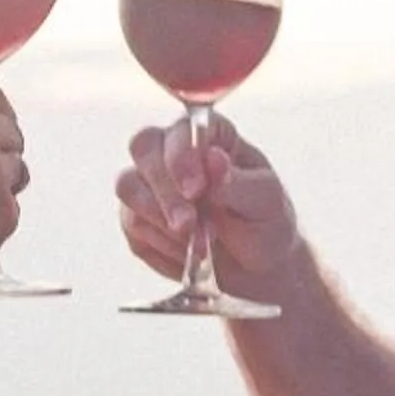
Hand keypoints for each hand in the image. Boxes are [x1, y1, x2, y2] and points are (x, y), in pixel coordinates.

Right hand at [113, 113, 298, 296]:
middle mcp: (176, 152)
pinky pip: (132, 224)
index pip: (183, 129)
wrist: (255, 267)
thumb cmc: (266, 224)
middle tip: (188, 225)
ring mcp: (152, 183)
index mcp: (212, 136)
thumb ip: (238, 182)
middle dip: (164, 191)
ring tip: (198, 244)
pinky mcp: (138, 216)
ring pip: (129, 186)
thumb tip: (214, 158)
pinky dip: (159, 244)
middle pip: (143, 147)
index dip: (181, 155)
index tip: (196, 189)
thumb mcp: (265, 202)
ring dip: (159, 219)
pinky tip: (187, 252)